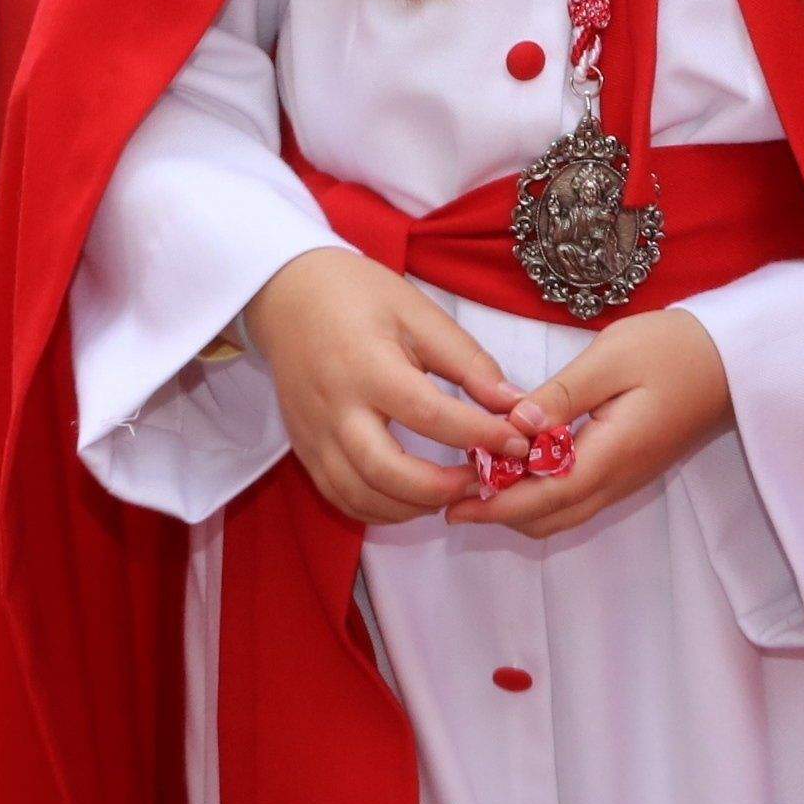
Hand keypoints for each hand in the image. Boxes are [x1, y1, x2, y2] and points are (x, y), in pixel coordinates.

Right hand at [239, 248, 525, 527]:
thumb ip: (468, 362)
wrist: (286, 293)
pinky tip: (412, 498)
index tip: (517, 443)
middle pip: (388, 472)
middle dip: (443, 488)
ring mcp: (314, 434)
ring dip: (414, 507)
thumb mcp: (418, 313)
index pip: (430, 415)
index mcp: (367, 365)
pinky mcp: (304, 449)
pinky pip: (341, 497)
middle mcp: (335, 407)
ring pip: (362, 496)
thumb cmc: (357, 295)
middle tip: (481, 480)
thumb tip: (514, 405)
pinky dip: (380, 511)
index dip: (480, 435)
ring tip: (451, 490)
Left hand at [448, 308, 734, 539]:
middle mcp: (618, 479)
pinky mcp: (628, 470)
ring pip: (564, 513)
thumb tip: (513, 426)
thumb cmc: (673, 350)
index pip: (543, 496)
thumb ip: (560, 397)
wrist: (733, 361)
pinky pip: (578, 498)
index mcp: (611, 455)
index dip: (495, 505)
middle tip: (454, 489)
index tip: (453, 502)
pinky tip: (520, 465)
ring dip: (520, 506)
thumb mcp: (611, 358)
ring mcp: (625, 479)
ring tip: (479, 479)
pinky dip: (542, 495)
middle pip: (549, 517)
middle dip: (499, 513)